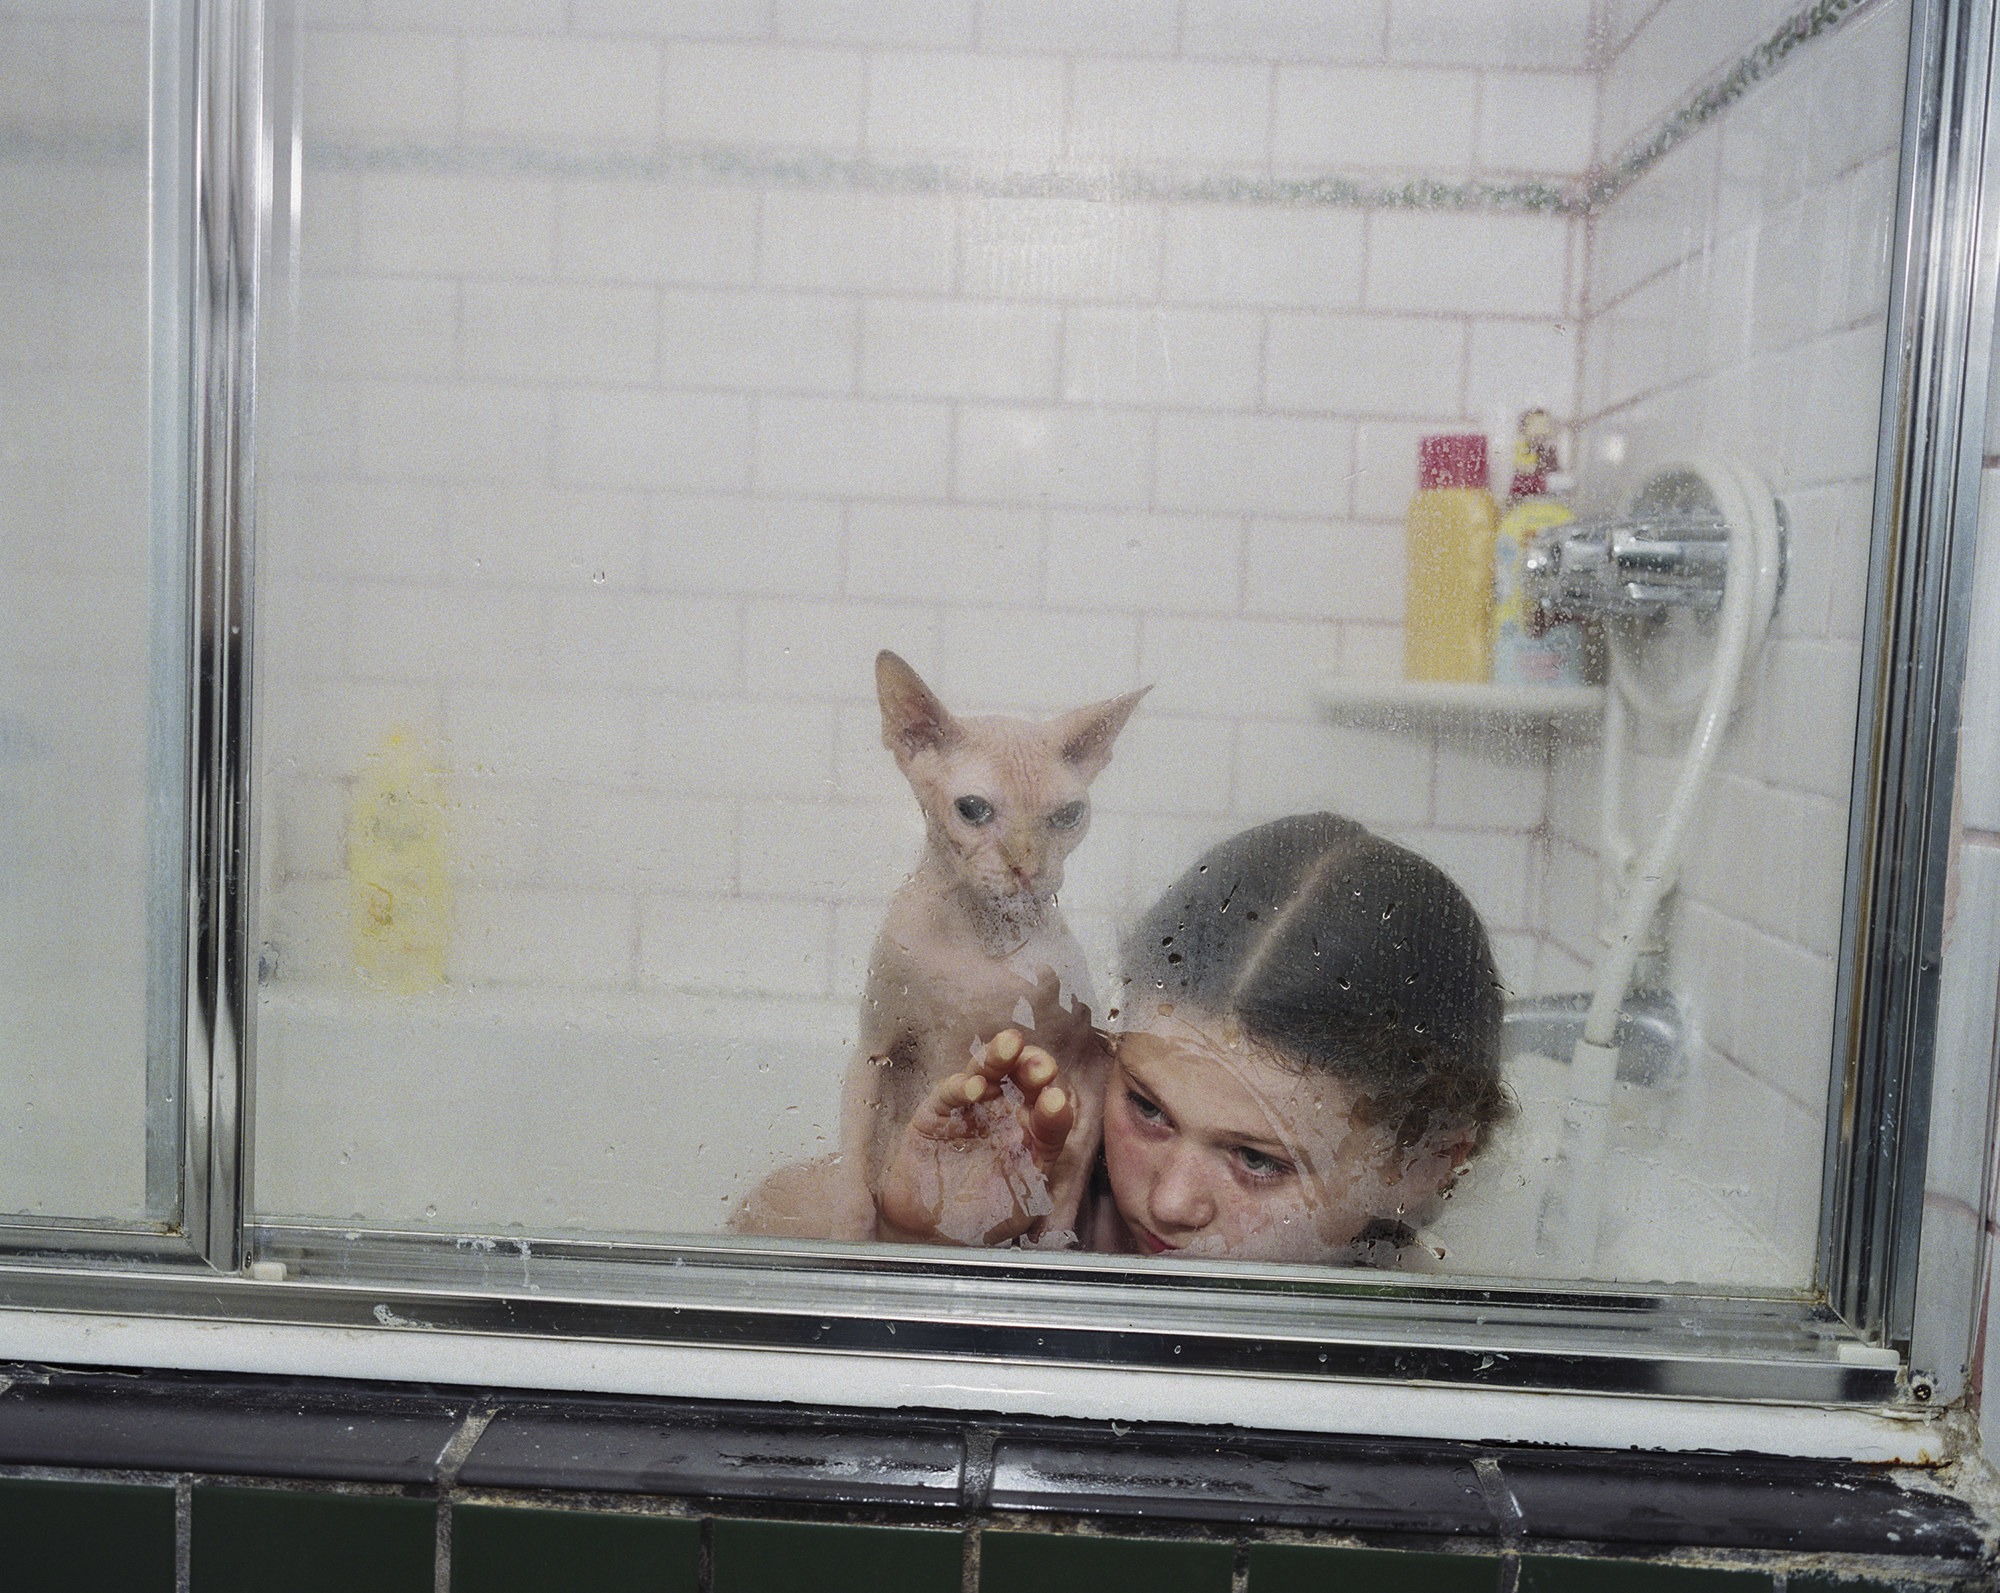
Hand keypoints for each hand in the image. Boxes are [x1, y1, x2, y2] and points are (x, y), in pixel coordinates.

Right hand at [876, 1030, 1076, 1245]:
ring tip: (1010, 1046)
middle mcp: (1003, 1113)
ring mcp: (970, 1109)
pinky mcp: (937, 1113)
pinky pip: (949, 1093)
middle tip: (1040, 1067)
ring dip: (998, 1057)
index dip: (1054, 1105)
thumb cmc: (984, 1215)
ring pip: (987, 1073)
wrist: (934, 1234)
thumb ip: (1042, 1162)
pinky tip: (973, 1087)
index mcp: (1031, 1132)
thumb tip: (1056, 1126)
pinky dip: (961, 1086)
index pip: (1049, 1110)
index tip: (1056, 1101)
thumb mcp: (1023, 1196)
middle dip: (1033, 1067)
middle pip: (1022, 1079)